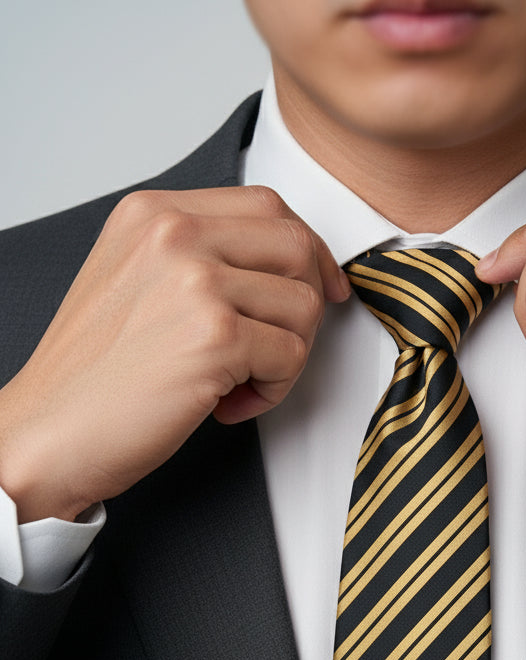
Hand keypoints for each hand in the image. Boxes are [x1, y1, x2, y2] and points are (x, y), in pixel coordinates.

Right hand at [0, 185, 350, 521]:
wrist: (49, 433)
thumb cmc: (93, 376)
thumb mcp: (133, 280)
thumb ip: (198, 257)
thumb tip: (285, 263)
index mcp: (154, 213)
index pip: (266, 205)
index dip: (306, 251)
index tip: (319, 287)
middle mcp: (175, 234)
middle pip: (295, 246)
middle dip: (305, 305)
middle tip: (276, 349)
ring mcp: (197, 281)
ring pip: (303, 305)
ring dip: (286, 357)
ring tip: (238, 383)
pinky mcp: (216, 335)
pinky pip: (292, 355)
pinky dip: (272, 391)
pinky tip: (226, 404)